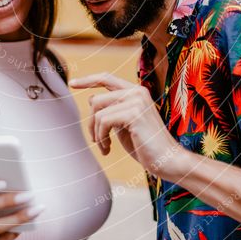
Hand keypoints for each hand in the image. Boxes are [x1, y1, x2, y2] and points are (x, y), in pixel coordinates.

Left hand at [69, 73, 185, 177]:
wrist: (167, 161)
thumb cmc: (145, 146)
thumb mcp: (123, 126)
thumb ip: (111, 111)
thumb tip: (92, 98)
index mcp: (136, 92)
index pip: (106, 78)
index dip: (88, 80)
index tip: (73, 83)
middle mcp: (137, 92)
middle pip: (96, 99)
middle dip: (90, 123)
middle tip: (96, 141)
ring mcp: (136, 101)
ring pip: (98, 111)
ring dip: (96, 133)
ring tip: (104, 146)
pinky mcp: (134, 113)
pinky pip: (103, 121)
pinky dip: (101, 137)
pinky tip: (108, 149)